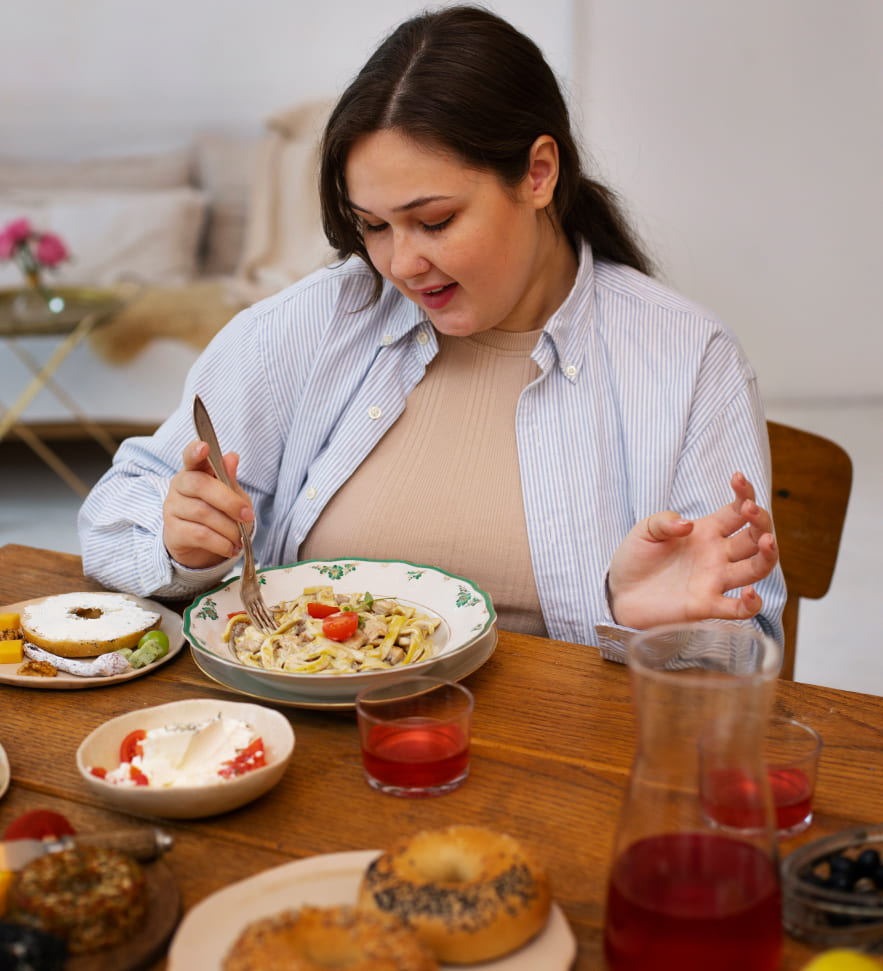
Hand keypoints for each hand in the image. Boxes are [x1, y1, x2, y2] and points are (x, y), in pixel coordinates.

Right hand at [162, 440, 254, 569]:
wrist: (201, 545)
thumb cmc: (218, 512)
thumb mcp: (230, 494)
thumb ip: (229, 477)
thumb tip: (232, 457)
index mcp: (194, 471)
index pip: (190, 457)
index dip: (195, 451)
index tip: (204, 447)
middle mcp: (179, 486)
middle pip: (200, 485)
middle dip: (229, 501)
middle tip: (247, 515)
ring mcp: (173, 508)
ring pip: (202, 513)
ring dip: (228, 528)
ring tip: (241, 537)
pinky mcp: (173, 532)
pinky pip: (200, 535)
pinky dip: (221, 543)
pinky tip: (231, 548)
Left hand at [607, 472, 778, 629]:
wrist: (618, 591)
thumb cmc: (636, 558)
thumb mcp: (645, 530)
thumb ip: (664, 521)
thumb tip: (687, 524)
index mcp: (707, 532)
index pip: (737, 511)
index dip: (744, 493)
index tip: (737, 478)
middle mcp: (717, 555)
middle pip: (754, 537)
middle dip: (761, 521)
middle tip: (751, 510)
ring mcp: (715, 580)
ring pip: (756, 568)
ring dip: (768, 555)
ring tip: (767, 541)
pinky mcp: (706, 606)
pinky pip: (738, 609)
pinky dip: (751, 604)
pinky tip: (749, 592)